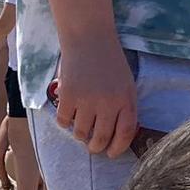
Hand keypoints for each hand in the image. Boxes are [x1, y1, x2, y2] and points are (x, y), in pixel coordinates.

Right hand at [53, 31, 134, 156]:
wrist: (89, 37)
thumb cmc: (109, 62)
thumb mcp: (125, 84)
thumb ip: (124, 108)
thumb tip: (117, 138)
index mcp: (125, 99)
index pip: (124, 134)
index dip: (117, 148)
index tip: (110, 153)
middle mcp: (107, 103)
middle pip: (100, 139)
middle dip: (95, 147)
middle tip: (92, 146)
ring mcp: (87, 100)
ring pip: (80, 133)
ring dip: (79, 133)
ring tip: (80, 122)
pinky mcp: (68, 96)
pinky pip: (64, 121)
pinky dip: (65, 120)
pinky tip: (69, 110)